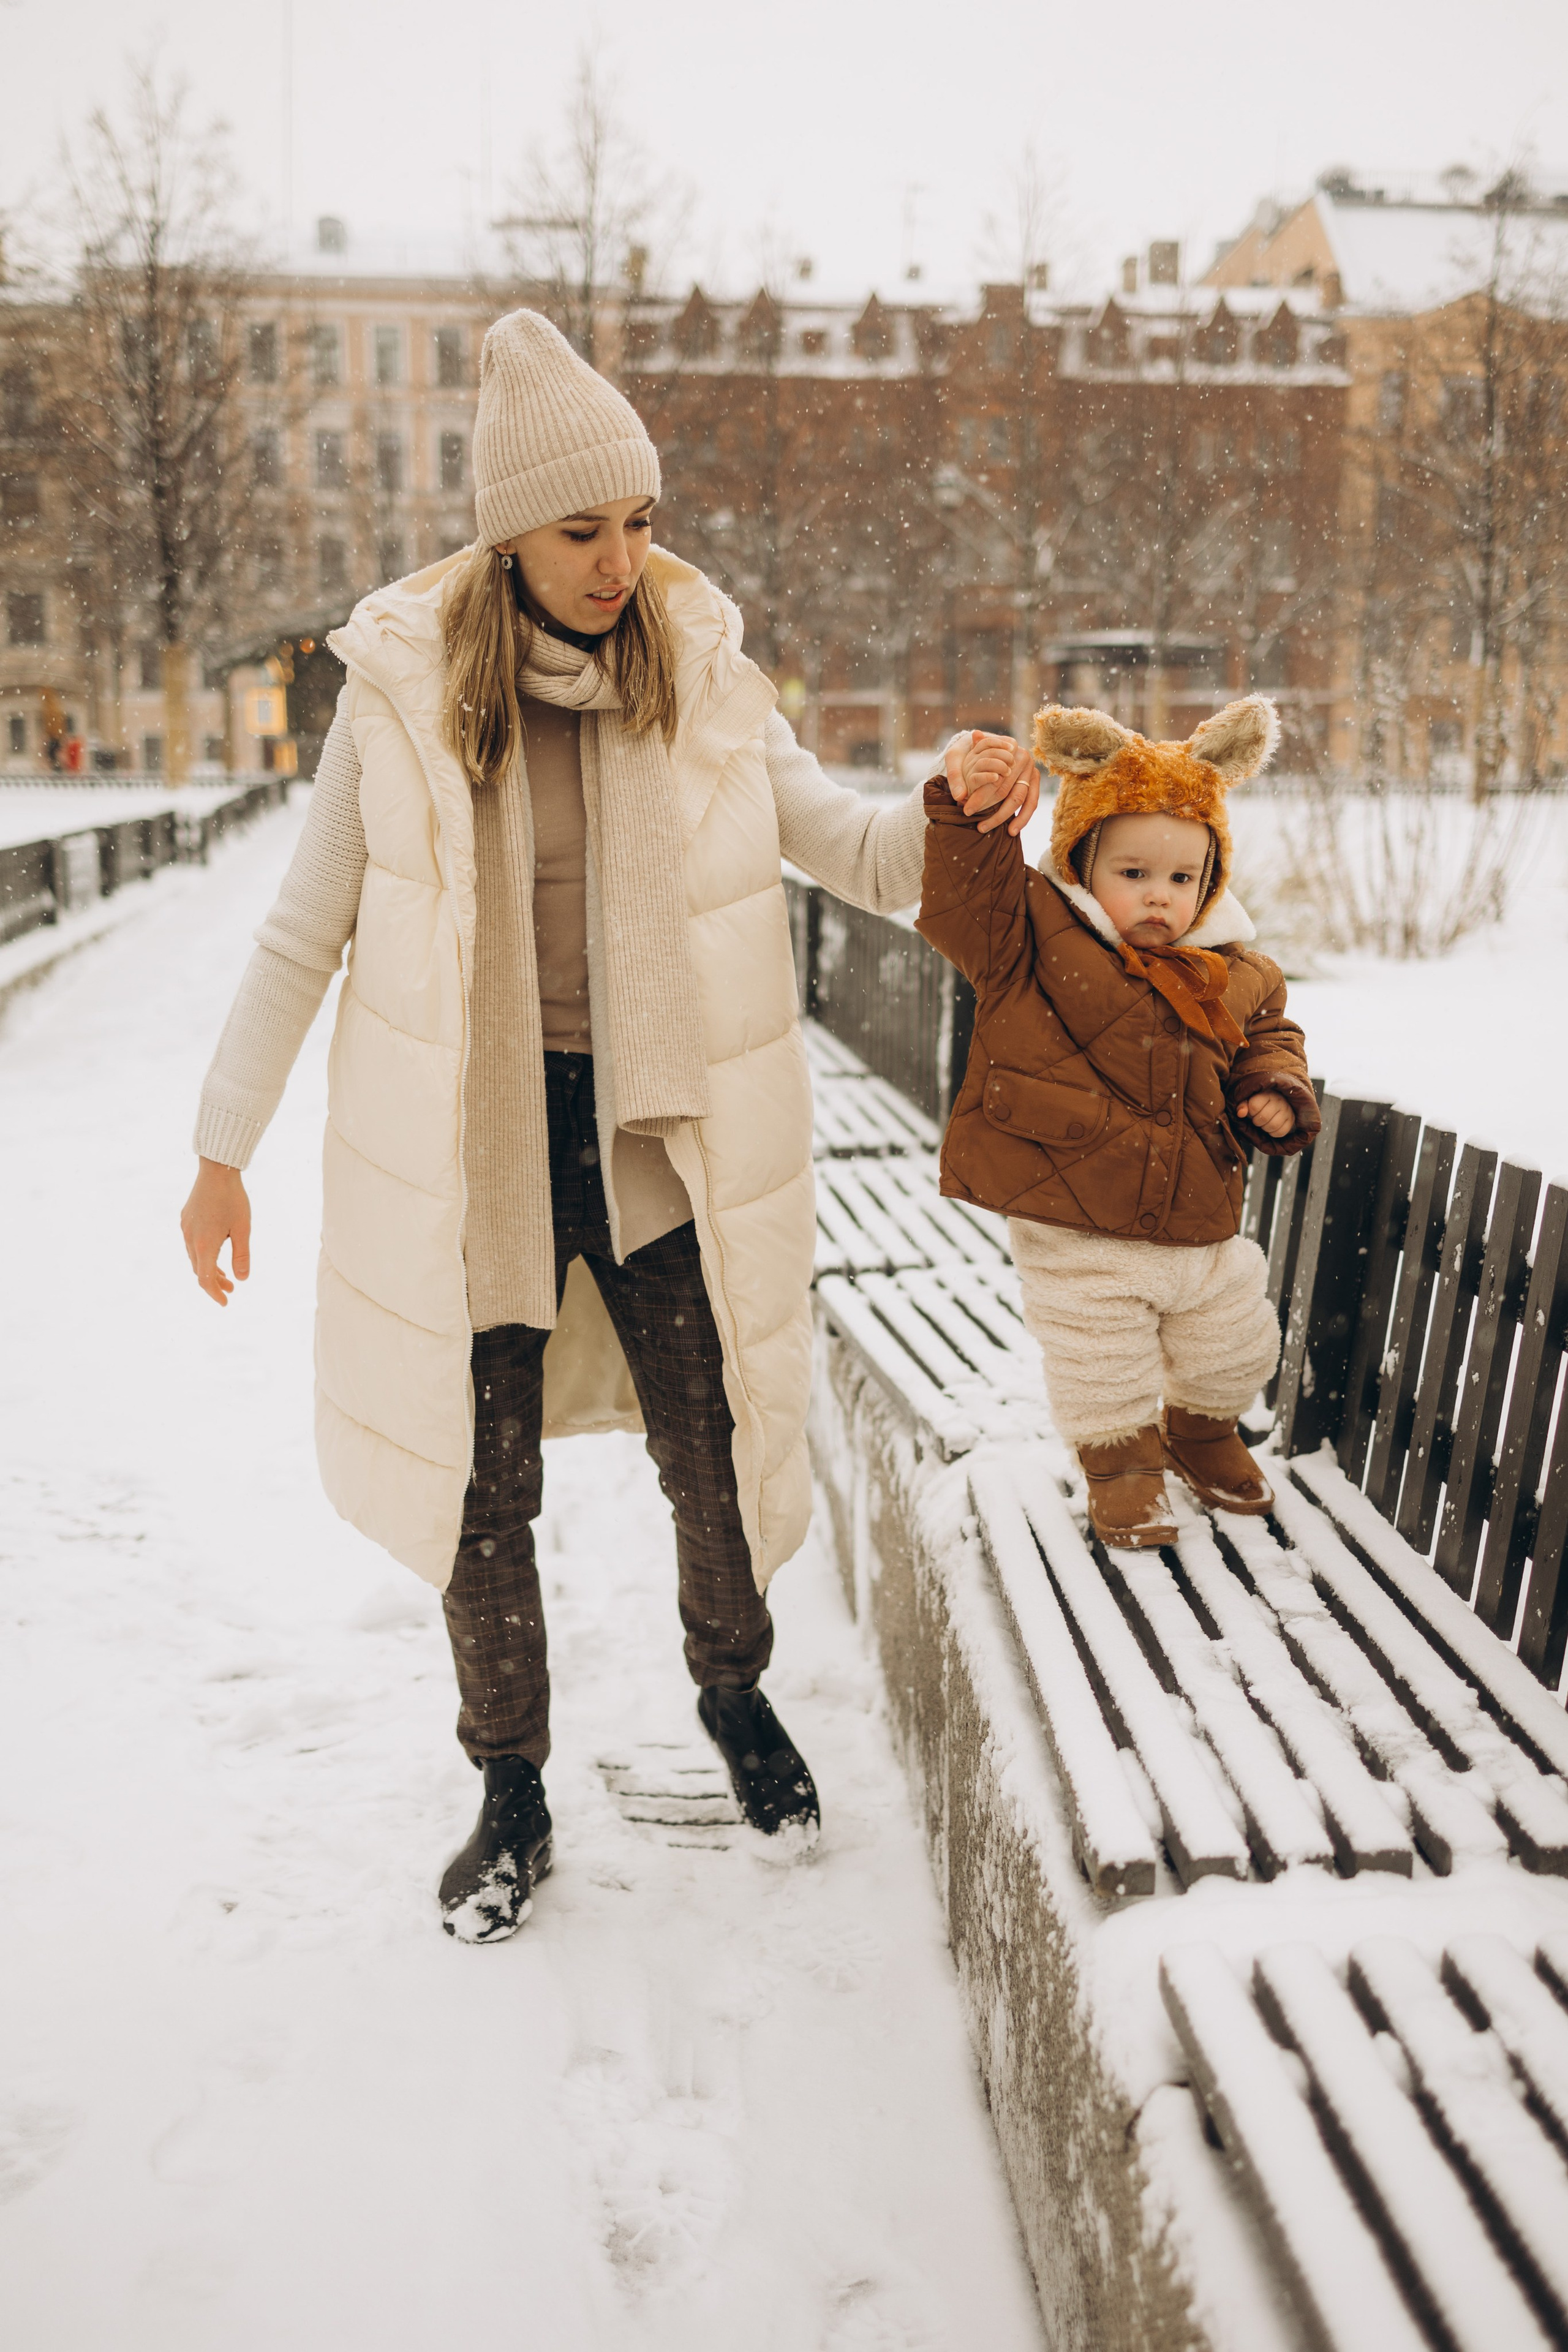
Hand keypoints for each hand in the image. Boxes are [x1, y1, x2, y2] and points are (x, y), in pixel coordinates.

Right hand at [181, 1158, 251, 1304]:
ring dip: (209, 1269)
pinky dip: (203, 1255)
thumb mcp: (243, 1229)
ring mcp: (185, 1229)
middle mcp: (190, 1239)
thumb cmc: (233, 1199)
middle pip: (199, 1271)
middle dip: (215, 1283)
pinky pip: (192, 1244)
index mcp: (205, 1245)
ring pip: (195, 1258)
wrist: (216, 1171)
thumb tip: (243, 1279)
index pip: (206, 1280)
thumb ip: (242, 1256)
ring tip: (226, 1275)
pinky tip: (215, 1252)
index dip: (215, 1294)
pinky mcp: (185, 1220)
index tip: (225, 1302)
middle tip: (231, 1289)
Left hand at [942, 730, 1040, 835]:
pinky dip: (1023, 818)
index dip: (981, 796)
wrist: (990, 747)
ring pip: (1020, 798)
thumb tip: (958, 796)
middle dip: (991, 809)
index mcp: (1007, 748)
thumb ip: (957, 772)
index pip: (994, 779)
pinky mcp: (1035, 781)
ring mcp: (1031, 769)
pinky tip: (1012, 831)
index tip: (967, 810)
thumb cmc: (973, 753)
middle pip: (1006, 789)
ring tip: (992, 830)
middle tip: (978, 826)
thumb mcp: (961, 755)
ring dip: (1005, 816)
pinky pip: (1031, 802)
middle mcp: (1022, 757)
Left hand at [1236, 1091, 1295, 1138]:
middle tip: (1257, 1118)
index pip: (1254, 1106)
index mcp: (1267, 1093)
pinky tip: (1271, 1127)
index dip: (1250, 1111)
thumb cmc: (1261, 1101)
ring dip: (1265, 1128)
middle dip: (1256, 1121)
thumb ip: (1243, 1105)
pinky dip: (1273, 1133)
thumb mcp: (1250, 1100)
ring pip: (1273, 1125)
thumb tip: (1240, 1113)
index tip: (1252, 1110)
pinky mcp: (1292, 1120)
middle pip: (1263, 1117)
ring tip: (1264, 1123)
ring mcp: (1287, 1110)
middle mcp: (1279, 1101)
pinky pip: (1281, 1132)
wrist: (1279, 1101)